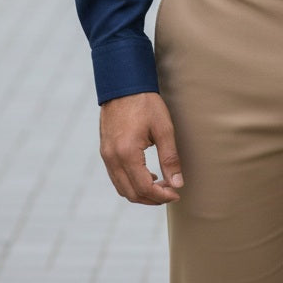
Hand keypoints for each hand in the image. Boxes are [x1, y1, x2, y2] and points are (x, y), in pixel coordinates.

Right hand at [99, 91, 183, 205]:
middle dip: (152, 199)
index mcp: (127, 153)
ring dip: (141, 193)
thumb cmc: (145, 102)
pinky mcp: (105, 151)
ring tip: (160, 186)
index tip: (176, 194)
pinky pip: (116, 177)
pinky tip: (146, 175)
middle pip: (131, 193)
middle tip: (170, 192)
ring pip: (121, 188)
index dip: (162, 196)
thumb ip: (170, 158)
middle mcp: (112, 158)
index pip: (144, 188)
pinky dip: (131, 183)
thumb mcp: (163, 128)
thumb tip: (177, 184)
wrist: (123, 84)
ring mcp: (106, 155)